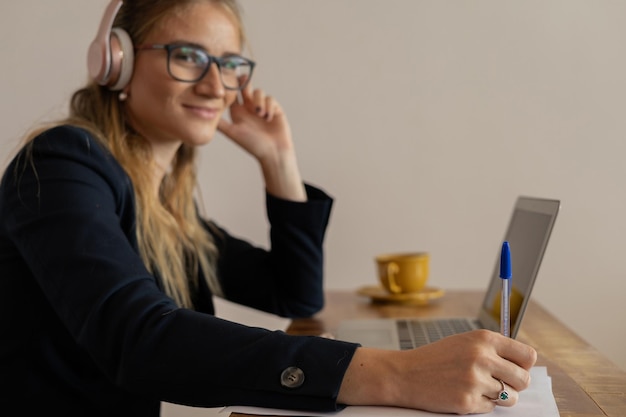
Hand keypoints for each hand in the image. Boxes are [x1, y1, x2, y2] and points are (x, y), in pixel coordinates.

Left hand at [218, 83, 293, 160]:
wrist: (273, 153)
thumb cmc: (253, 145)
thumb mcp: (234, 133)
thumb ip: (221, 124)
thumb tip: (204, 115)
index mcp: (238, 111)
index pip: (232, 94)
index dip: (231, 86)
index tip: (230, 85)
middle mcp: (249, 107)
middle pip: (245, 86)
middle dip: (245, 84)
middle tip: (245, 90)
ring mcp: (262, 107)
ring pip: (258, 91)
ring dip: (258, 100)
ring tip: (259, 114)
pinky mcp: (274, 108)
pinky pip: (270, 98)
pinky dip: (268, 106)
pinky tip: (267, 118)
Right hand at [337, 329, 536, 413]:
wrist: (404, 374)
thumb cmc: (435, 358)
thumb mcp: (464, 342)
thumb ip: (492, 349)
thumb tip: (524, 364)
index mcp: (483, 338)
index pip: (527, 355)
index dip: (524, 364)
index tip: (515, 368)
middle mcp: (482, 357)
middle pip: (524, 379)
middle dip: (515, 384)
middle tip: (498, 383)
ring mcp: (475, 380)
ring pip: (510, 397)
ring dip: (498, 397)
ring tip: (478, 388)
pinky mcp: (467, 402)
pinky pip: (490, 409)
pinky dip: (480, 405)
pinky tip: (463, 394)